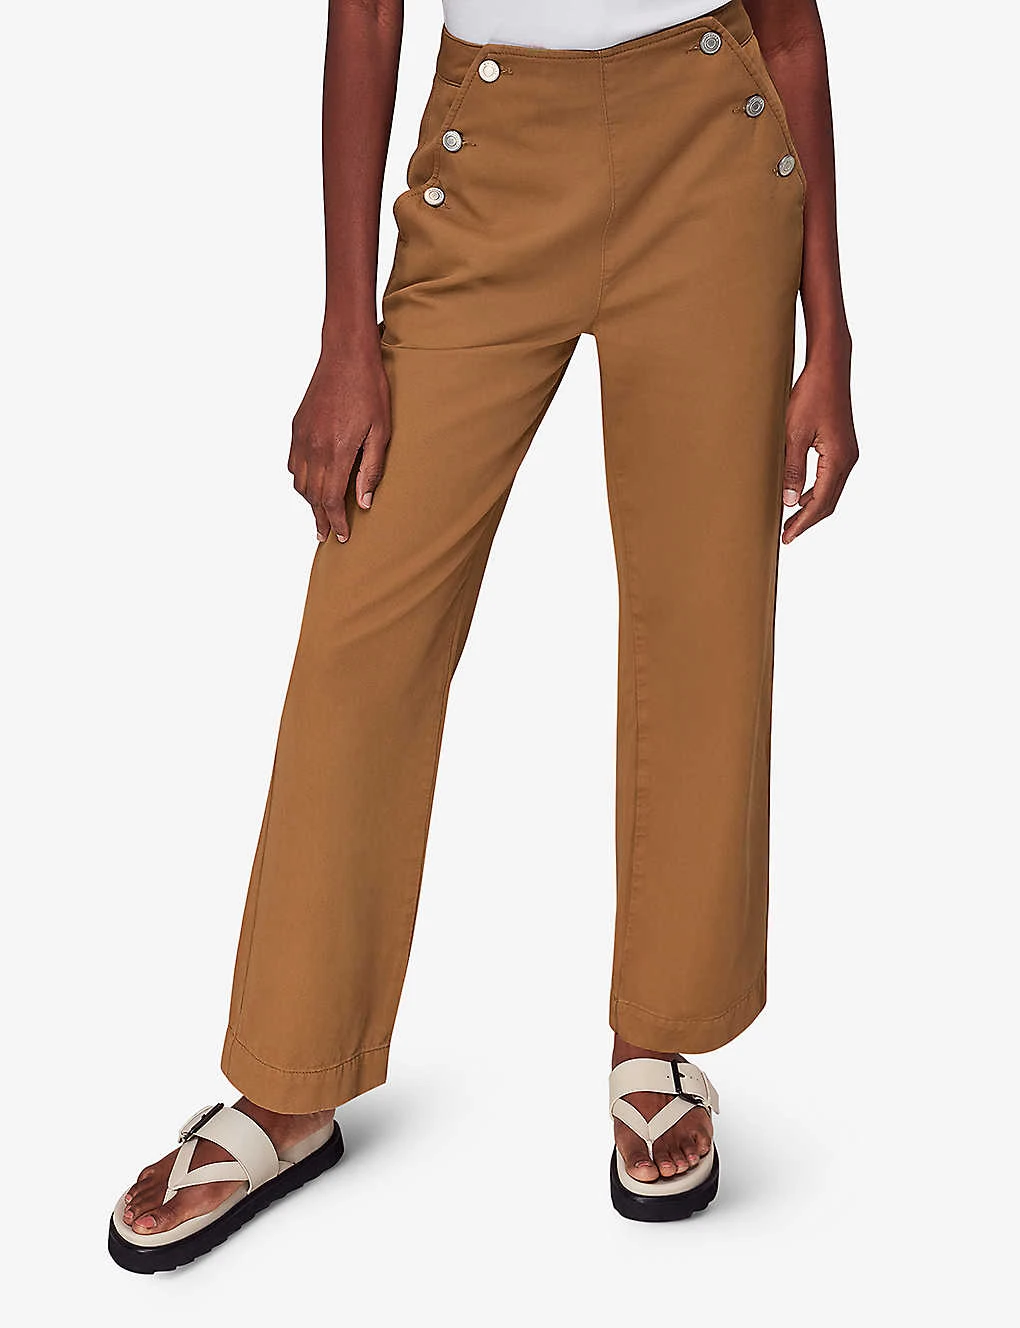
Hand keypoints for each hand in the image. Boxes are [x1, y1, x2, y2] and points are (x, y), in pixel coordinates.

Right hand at [289, 336, 390, 542]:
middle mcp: (313, 447)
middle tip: (327, 535)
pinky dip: (301, 480)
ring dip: (309, 501)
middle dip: (320, 518)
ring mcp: (301, 436)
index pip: (331, 499)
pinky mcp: (297, 426)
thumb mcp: (381, 432)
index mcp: (336, 451)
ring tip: (320, 514)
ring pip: (300, 482)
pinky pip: (293, 463)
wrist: (345, 354)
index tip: (341, 537)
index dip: (336, 522)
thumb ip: (370, 469)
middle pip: (312, 496)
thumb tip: (363, 502)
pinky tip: (311, 485)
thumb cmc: (370, 390)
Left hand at [781, 355, 857, 543]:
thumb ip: (792, 469)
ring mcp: (848, 453)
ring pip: (831, 492)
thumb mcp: (794, 433)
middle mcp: (848, 459)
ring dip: (812, 507)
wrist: (829, 369)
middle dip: (807, 520)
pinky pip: (831, 478)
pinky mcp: (843, 446)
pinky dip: (817, 492)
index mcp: (838, 459)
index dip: (802, 523)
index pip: (820, 502)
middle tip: (786, 534)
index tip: (787, 537)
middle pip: (829, 502)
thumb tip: (790, 501)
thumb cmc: (811, 395)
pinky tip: (801, 495)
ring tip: (790, 519)